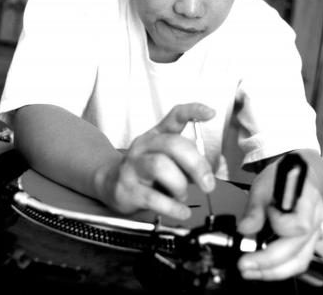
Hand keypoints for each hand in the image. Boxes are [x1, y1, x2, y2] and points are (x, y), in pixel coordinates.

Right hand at [97, 103, 215, 219]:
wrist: (109, 183)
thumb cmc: (145, 172)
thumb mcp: (167, 160)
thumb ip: (190, 162)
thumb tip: (213, 170)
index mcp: (157, 134)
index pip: (175, 116)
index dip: (193, 111)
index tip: (210, 113)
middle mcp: (144, 146)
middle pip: (173, 145)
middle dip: (196, 164)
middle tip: (208, 183)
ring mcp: (133, 166)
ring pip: (160, 166)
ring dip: (180, 185)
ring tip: (182, 194)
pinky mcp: (127, 189)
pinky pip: (153, 197)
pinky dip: (173, 207)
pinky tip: (182, 211)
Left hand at [237, 159, 322, 279]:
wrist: (297, 171)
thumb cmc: (283, 175)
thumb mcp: (263, 185)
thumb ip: (255, 208)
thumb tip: (244, 229)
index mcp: (308, 200)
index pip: (297, 225)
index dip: (278, 224)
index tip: (263, 216)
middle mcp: (317, 219)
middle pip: (298, 251)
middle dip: (268, 264)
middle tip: (244, 266)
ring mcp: (316, 231)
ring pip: (300, 261)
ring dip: (274, 271)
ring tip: (251, 271)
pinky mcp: (310, 240)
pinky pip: (299, 259)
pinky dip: (281, 267)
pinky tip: (263, 267)